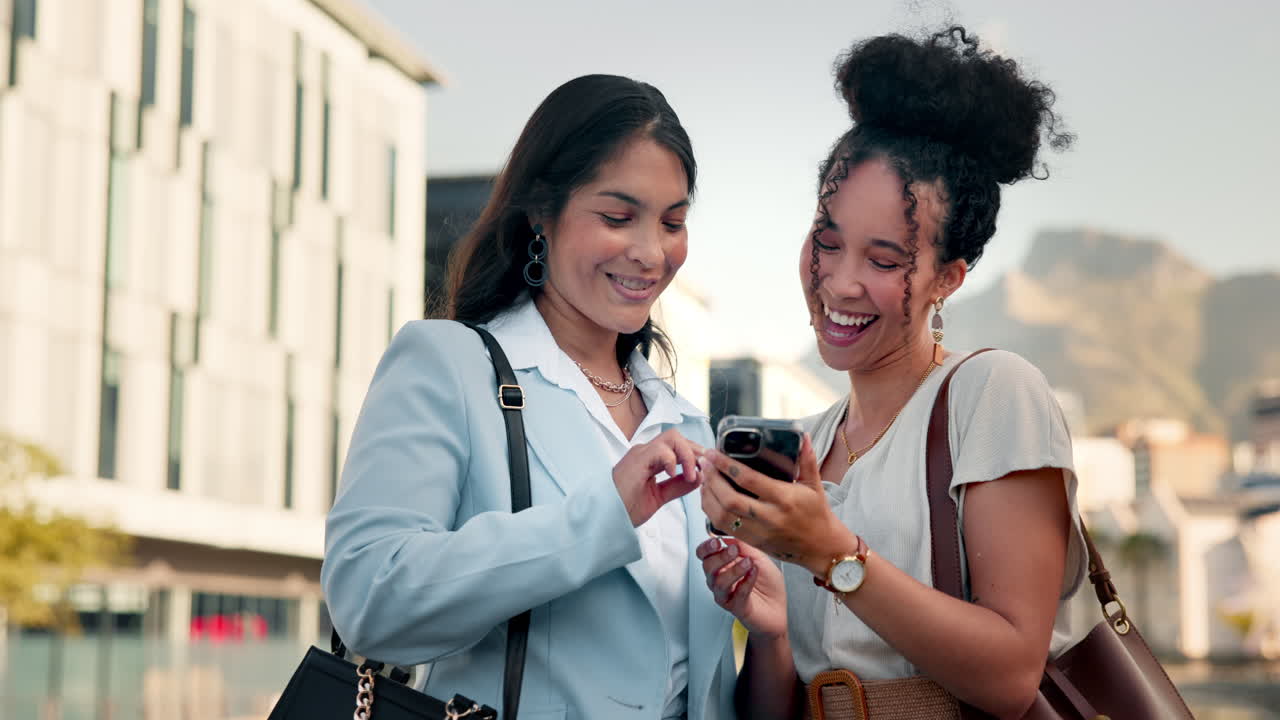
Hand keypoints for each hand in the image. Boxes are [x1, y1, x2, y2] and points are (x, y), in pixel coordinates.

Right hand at [612, 428, 703, 526]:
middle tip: (703, 469)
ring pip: (672, 437)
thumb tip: (698, 477)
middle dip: (695, 451)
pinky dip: (672, 459)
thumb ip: (677, 486)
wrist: (604, 518)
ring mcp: (640, 454)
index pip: (677, 446)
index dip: (694, 454)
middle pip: (677, 437)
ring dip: (687, 455)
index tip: (705, 469)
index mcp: (650, 459)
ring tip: (690, 474)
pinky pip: (660, 449)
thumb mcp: (658, 497)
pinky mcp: (637, 460)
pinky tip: (672, 474)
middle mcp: (646, 452)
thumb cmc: (624, 509)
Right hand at [696, 536, 787, 638]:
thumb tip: (730, 535)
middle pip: (707, 567)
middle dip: (720, 557)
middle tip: (734, 550)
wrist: (779, 608)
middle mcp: (720, 580)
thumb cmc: (768, 585)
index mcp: (723, 565)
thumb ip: (745, 546)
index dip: (706, 547)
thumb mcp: (759, 558)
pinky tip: (754, 573)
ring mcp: (726, 594)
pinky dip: (746, 582)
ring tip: (748, 563)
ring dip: (733, 570)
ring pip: (718, 582)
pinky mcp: (736, 607)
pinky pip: (737, 594)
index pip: (704, 555)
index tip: (717, 541)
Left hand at [699, 435, 855, 577]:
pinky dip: (711, 511)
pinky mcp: (752, 542)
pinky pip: (724, 528)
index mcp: (784, 499)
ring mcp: (759, 532)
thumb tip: (804, 436)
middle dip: (712, 479)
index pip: (749, 480)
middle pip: (730, 499)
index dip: (727, 465)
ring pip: (723, 516)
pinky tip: (709, 497)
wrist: (821, 548)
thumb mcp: (815, 485)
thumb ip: (807, 460)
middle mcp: (769, 517)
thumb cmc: (817, 513)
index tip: (714, 453)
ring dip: (708, 496)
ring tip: (704, 478)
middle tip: (704, 463)